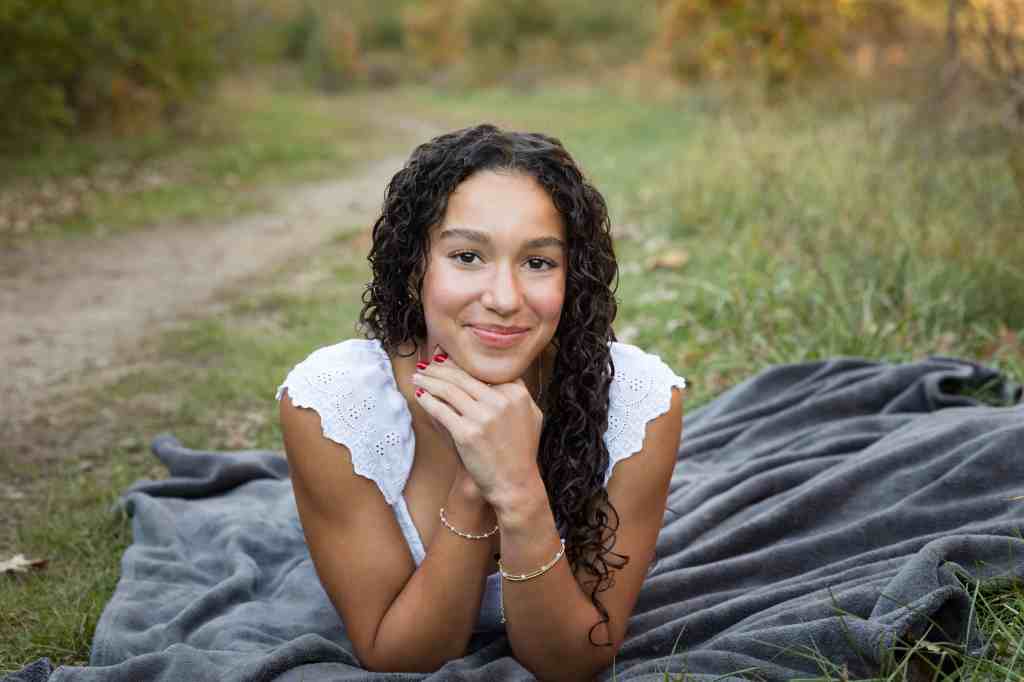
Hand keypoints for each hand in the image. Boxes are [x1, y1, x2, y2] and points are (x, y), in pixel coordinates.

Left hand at [411, 351, 542, 504]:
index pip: (483, 372)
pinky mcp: (467, 433)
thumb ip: (516, 393)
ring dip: (430, 381)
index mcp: (517, 394)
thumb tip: (493, 374)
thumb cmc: (521, 451)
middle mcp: (501, 402)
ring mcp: (484, 417)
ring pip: (450, 391)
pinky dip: (428, 401)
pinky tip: (421, 395)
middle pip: (464, 378)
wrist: (515, 484)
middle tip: (425, 365)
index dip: (461, 364)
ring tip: (418, 377)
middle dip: (440, 369)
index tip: (445, 360)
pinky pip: (441, 410)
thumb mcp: (532, 416)